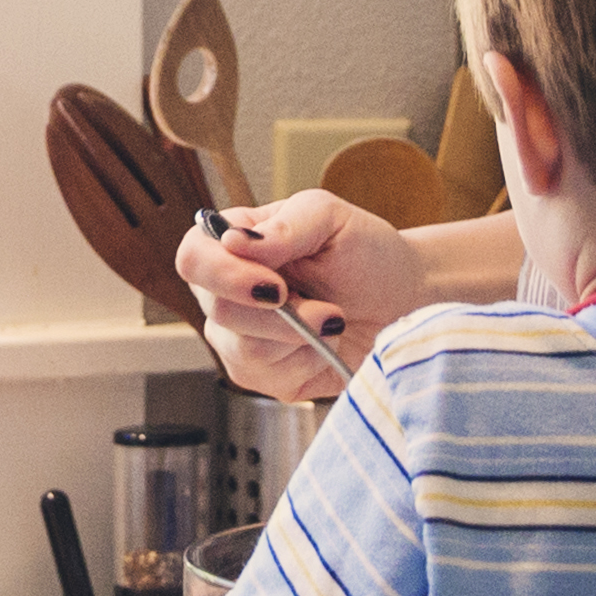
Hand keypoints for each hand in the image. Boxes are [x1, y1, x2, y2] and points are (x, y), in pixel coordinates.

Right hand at [175, 185, 427, 398]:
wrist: (402, 300)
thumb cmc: (364, 252)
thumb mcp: (330, 218)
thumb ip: (284, 226)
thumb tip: (232, 241)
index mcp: (231, 246)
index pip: (193, 259)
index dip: (225, 275)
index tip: (276, 284)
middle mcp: (225, 293)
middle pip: (218, 311)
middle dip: (281, 314)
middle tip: (326, 305)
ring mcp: (239, 338)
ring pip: (244, 350)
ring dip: (301, 336)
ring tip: (333, 318)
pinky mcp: (263, 376)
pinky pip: (268, 377)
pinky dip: (308, 360)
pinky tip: (325, 343)